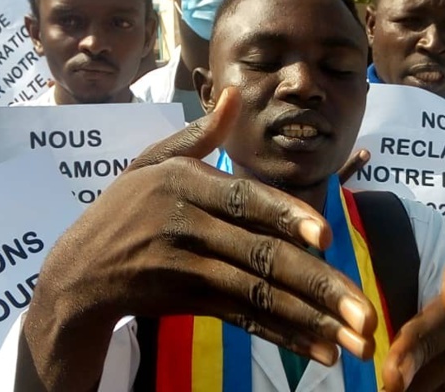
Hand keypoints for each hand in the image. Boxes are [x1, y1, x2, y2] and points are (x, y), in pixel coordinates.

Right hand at [18, 88, 377, 390]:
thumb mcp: (152, 161)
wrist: (77, 272)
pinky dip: (284, 335)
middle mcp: (188, 227)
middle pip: (261, 257)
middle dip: (319, 286)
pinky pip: (243, 318)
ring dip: (313, 320)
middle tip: (366, 314)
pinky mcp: (190, 302)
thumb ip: (198, 133)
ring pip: (259, 294)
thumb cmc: (123, 208)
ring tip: (358, 341)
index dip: (284, 216)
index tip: (325, 236)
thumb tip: (233, 94)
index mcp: (185, 184)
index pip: (244, 198)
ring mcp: (188, 269)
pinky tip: (322, 351)